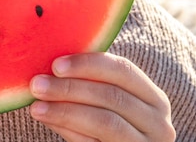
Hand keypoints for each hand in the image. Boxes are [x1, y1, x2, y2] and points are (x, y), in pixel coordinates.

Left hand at [29, 53, 174, 140]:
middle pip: (112, 96)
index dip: (88, 65)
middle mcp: (158, 123)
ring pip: (105, 122)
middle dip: (70, 89)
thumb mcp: (110, 103)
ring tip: (37, 106)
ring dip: (65, 111)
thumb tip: (51, 66)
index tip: (56, 65)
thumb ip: (91, 83)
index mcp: (154, 98)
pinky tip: (49, 120)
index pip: (123, 70)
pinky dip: (69, 131)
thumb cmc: (109, 122)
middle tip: (37, 85)